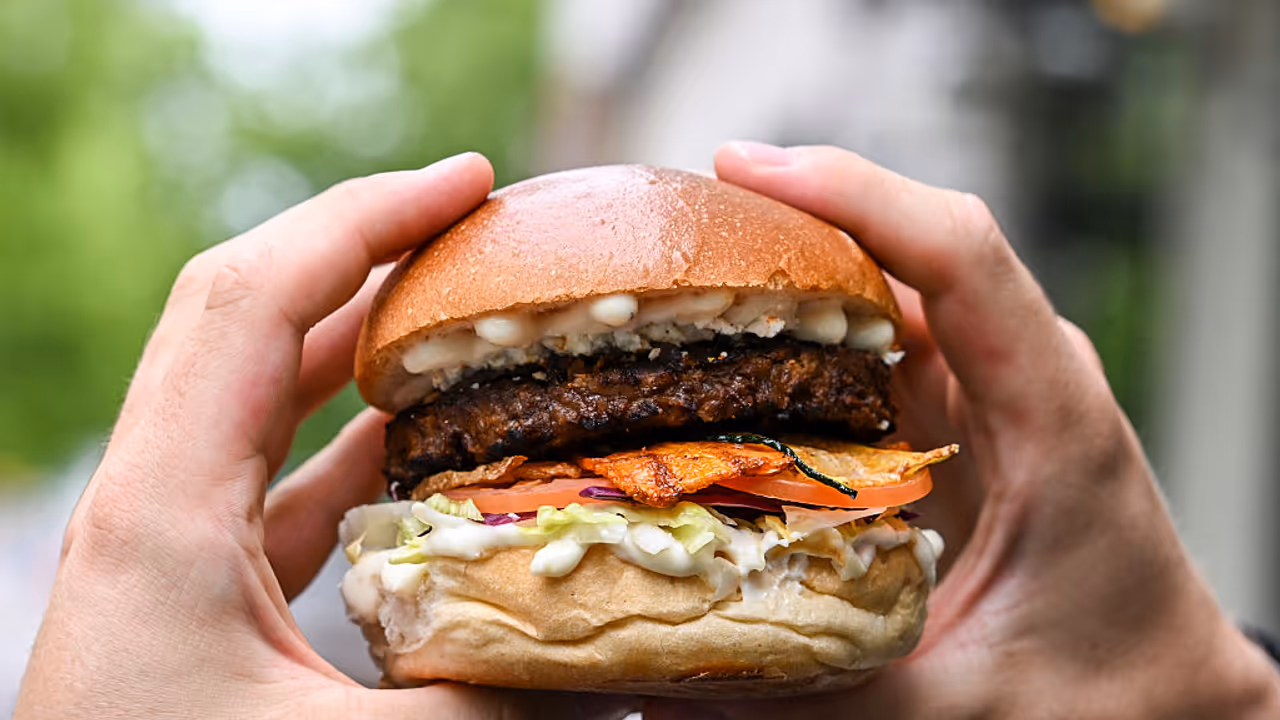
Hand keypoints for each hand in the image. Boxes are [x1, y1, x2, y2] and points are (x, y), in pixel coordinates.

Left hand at [15, 153, 622, 719]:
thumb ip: (498, 701)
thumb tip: (628, 664)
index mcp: (158, 517)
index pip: (250, 301)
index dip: (361, 221)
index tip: (466, 183)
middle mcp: (150, 505)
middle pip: (248, 315)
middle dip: (364, 249)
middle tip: (475, 216)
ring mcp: (169, 544)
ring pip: (262, 391)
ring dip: (359, 339)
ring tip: (460, 309)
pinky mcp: (197, 589)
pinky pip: (281, 474)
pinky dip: (356, 436)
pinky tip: (422, 435)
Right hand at [647, 143, 1279, 717]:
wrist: (1165, 687)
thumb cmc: (1103, 688)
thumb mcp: (968, 706)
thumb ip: (825, 698)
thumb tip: (671, 690)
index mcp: (1053, 415)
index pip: (961, 254)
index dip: (856, 194)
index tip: (748, 167)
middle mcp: (1018, 375)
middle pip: (903, 248)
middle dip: (786, 220)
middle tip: (668, 234)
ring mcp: (985, 387)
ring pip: (881, 286)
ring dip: (784, 270)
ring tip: (674, 283)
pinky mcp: (951, 412)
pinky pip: (870, 340)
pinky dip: (796, 329)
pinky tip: (722, 352)